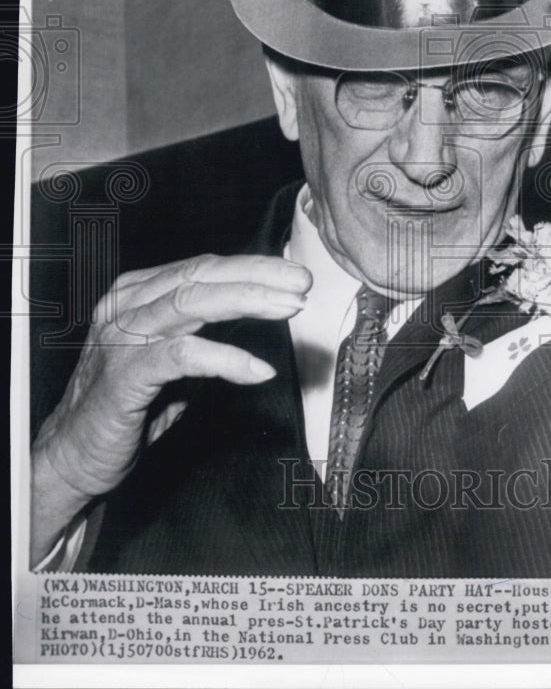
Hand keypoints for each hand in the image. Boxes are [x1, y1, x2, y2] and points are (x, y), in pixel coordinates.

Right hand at [31, 253, 311, 562]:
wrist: (72, 458)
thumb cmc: (126, 406)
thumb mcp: (172, 360)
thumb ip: (205, 332)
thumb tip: (259, 312)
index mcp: (138, 293)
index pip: (203, 268)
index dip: (253, 268)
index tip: (294, 277)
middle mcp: (127, 305)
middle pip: (201, 276)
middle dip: (258, 276)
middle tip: (301, 283)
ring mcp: (122, 337)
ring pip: (191, 303)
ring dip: (248, 302)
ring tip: (290, 309)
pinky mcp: (123, 375)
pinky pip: (182, 356)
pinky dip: (225, 358)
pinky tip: (257, 369)